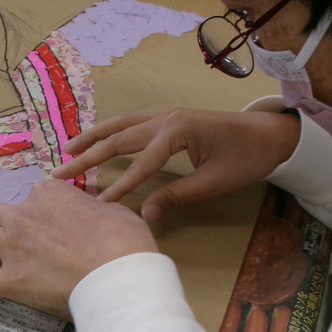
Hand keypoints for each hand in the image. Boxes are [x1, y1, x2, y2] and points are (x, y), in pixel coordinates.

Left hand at [0, 179, 157, 309]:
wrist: (117, 272)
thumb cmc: (124, 240)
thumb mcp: (113, 210)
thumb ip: (92, 210)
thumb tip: (93, 216)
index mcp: (49, 193)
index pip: (34, 193)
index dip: (43, 209)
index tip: (55, 223)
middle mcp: (23, 215)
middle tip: (16, 236)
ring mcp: (12, 247)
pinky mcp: (11, 280)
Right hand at [53, 108, 300, 220]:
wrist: (272, 133)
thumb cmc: (248, 157)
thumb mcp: (215, 181)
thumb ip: (178, 196)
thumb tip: (145, 215)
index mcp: (178, 131)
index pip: (140, 162)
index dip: (119, 185)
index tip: (97, 205)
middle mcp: (166, 118)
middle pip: (119, 138)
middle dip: (88, 157)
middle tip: (60, 173)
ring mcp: (166, 115)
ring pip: (121, 125)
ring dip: (93, 138)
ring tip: (68, 150)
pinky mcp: (169, 119)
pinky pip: (131, 123)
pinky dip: (110, 131)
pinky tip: (98, 139)